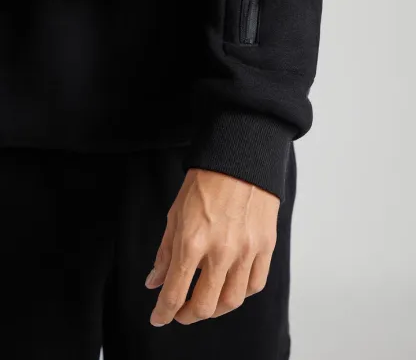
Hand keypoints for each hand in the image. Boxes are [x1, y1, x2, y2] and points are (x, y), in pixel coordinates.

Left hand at [145, 168, 279, 325]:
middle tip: (180, 313)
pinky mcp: (266, 245)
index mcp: (192, 241)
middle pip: (204, 305)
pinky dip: (240, 294)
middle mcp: (221, 250)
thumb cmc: (205, 182)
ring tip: (205, 304)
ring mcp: (246, 249)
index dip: (163, 312)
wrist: (240, 159)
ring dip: (214, 310)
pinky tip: (230, 287)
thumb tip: (155, 282)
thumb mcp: (176, 214)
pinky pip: (255, 284)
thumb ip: (165, 253)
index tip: (158, 317)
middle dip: (187, 316)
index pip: (175, 292)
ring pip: (232, 301)